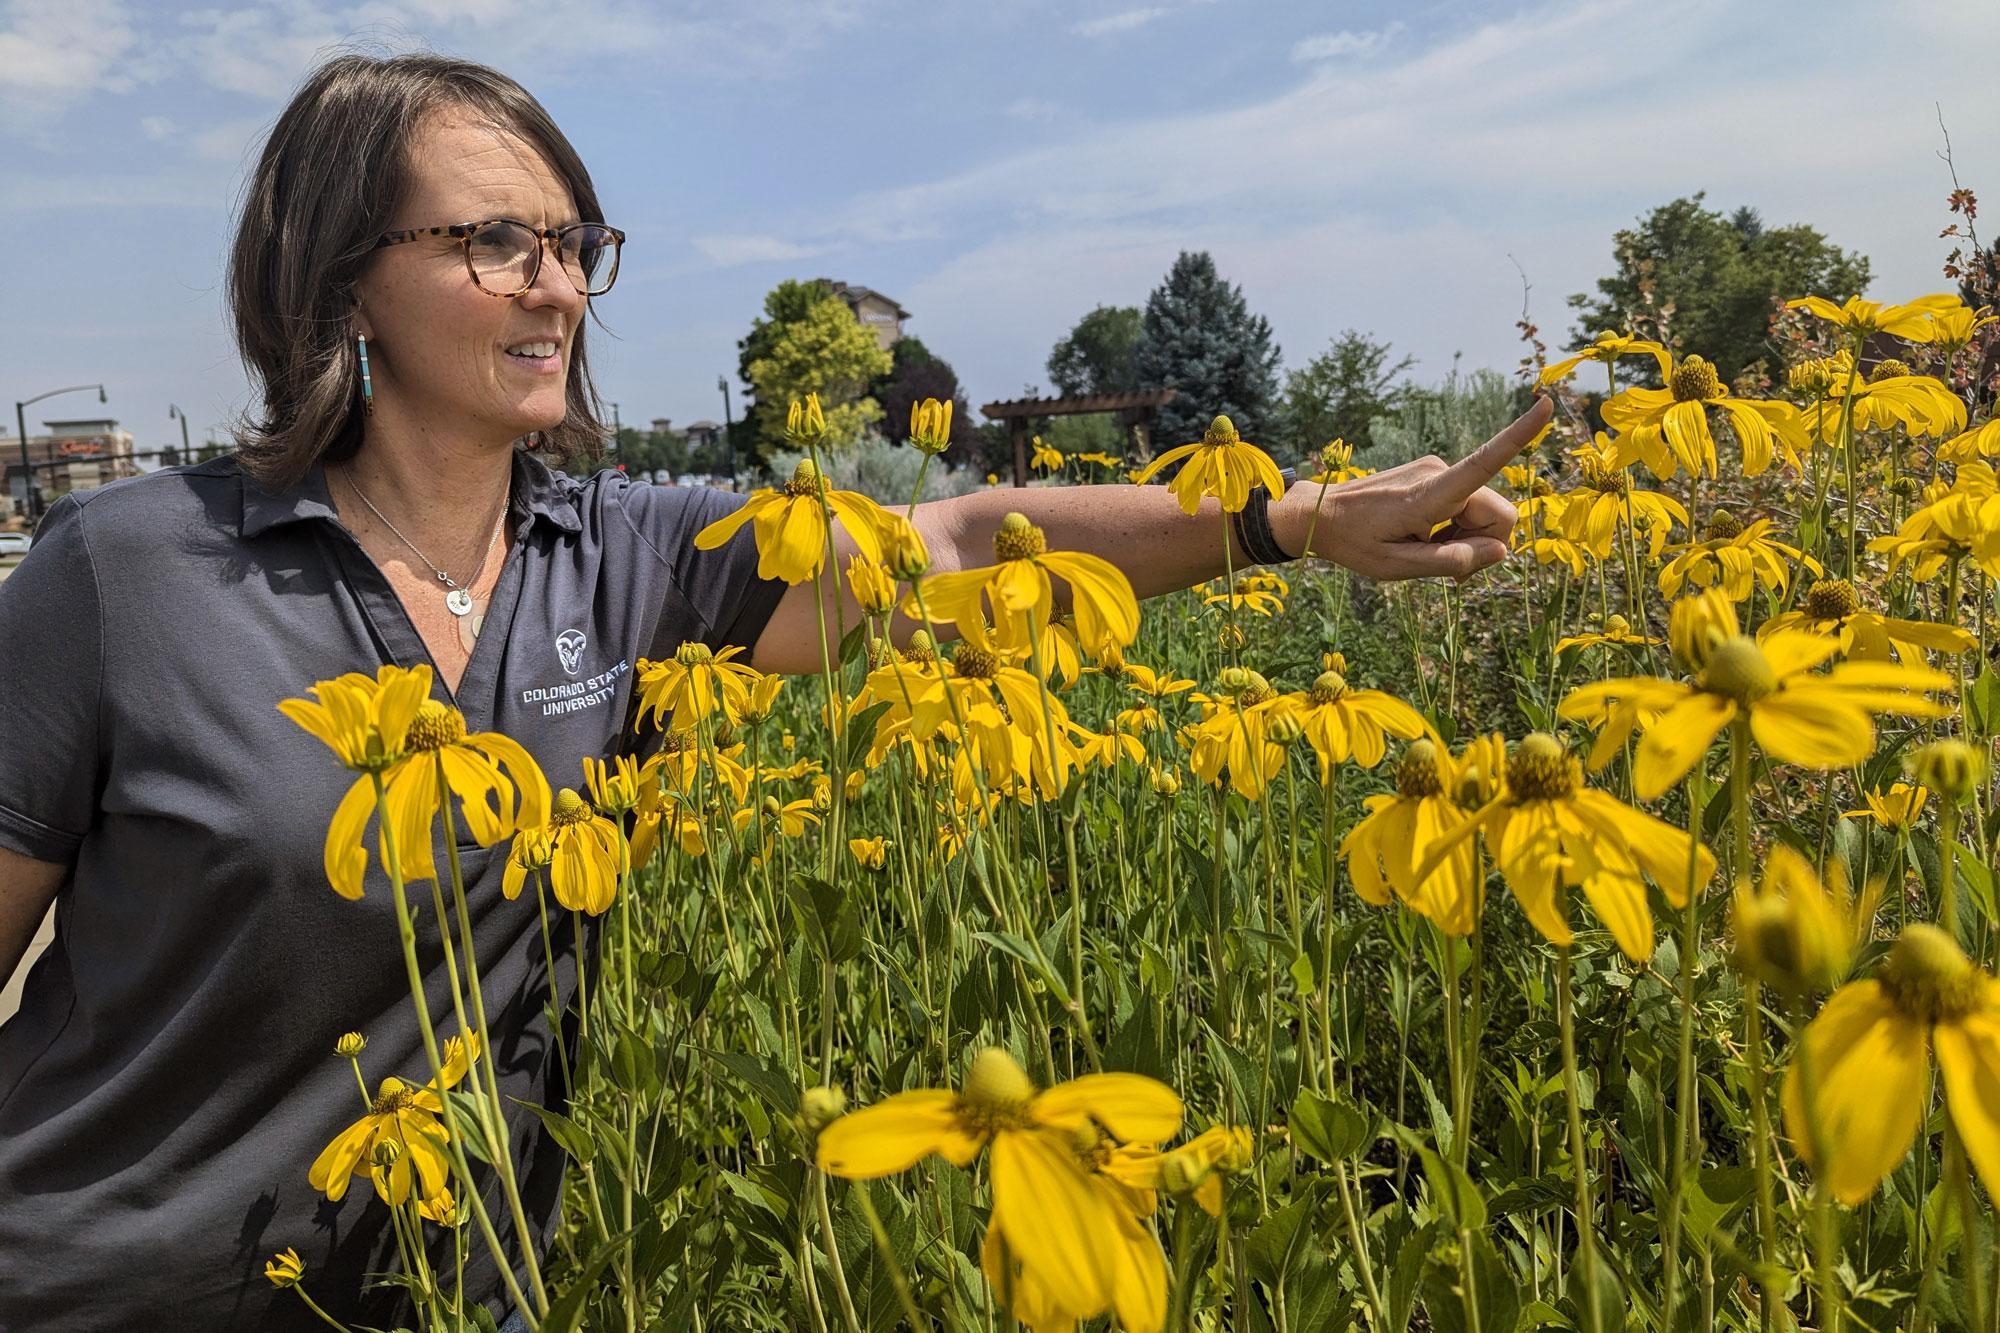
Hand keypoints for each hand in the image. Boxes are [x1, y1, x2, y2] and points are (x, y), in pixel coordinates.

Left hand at [1278, 396, 1550, 580]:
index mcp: (1429, 494)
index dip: (1519, 436)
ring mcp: (1438, 469)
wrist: (1319, 514)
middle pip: (1498, 516)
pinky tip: (1426, 539)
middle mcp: (1440, 472)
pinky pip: (1468, 506)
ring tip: (1426, 551)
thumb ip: (1451, 561)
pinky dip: (1456, 529)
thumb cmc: (1354, 543)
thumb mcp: (1397, 567)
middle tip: (1448, 571)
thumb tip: (1501, 550)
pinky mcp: (1435, 473)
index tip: (1547, 403)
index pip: (1484, 462)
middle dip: (1484, 545)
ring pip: (1484, 513)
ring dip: (1467, 540)